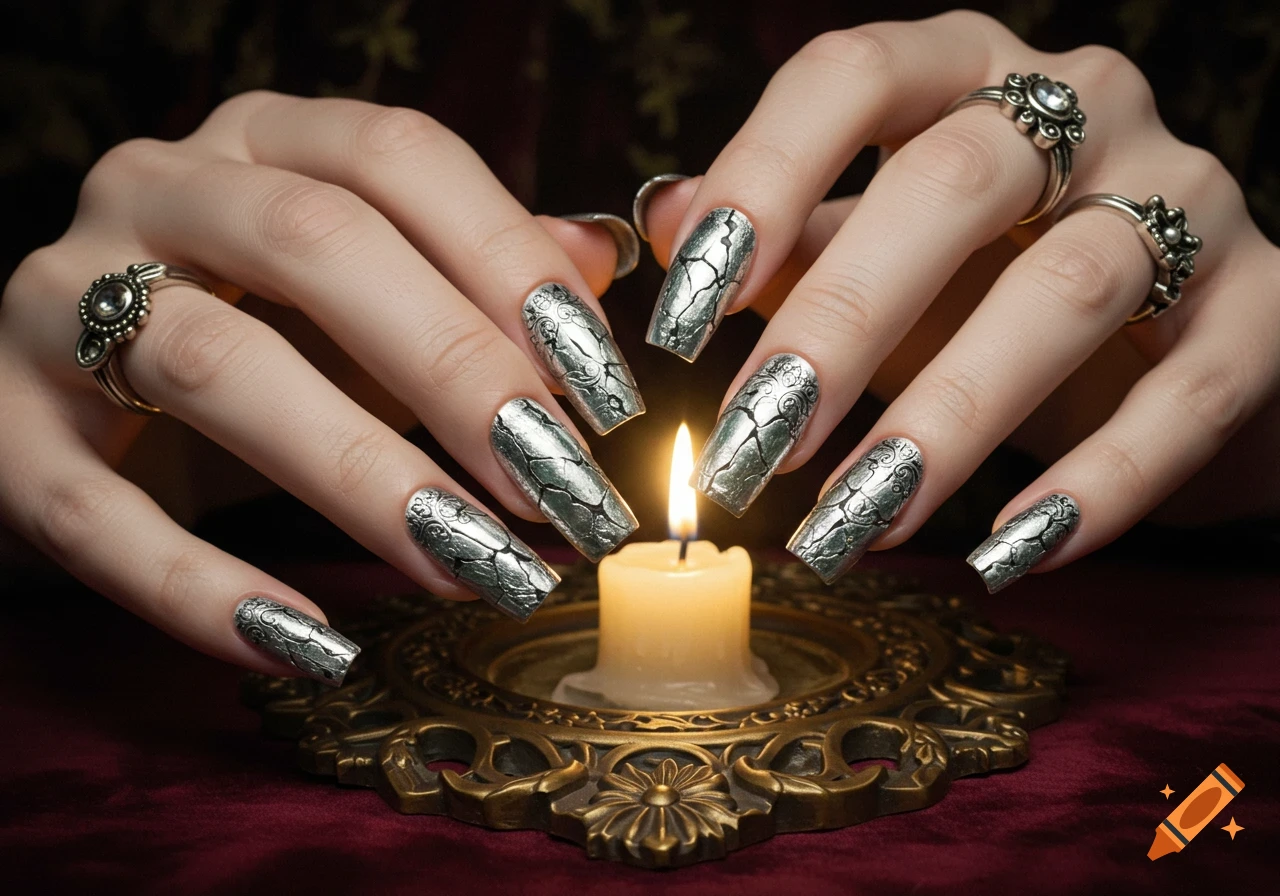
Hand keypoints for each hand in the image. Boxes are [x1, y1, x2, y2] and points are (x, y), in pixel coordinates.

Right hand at [0, 91, 643, 682]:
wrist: (73, 383)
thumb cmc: (259, 323)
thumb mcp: (372, 282)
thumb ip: (477, 264)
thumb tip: (596, 259)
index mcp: (264, 140)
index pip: (401, 160)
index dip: (513, 264)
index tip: (604, 389)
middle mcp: (156, 189)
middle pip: (320, 246)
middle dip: (460, 372)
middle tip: (559, 487)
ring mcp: (58, 300)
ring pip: (216, 368)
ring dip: (365, 478)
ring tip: (477, 566)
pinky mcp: (6, 429)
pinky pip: (96, 513)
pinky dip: (205, 589)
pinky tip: (317, 644)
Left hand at [635, 11, 1279, 590]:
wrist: (1170, 336)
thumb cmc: (993, 281)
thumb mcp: (881, 249)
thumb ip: (785, 235)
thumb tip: (662, 220)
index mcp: (967, 72)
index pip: (853, 77)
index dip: (760, 181)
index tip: (682, 314)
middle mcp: (1085, 109)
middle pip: (956, 185)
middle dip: (840, 324)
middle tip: (752, 447)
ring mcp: (1187, 198)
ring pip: (1067, 292)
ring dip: (947, 420)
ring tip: (851, 523)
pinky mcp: (1260, 311)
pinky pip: (1183, 395)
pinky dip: (1094, 485)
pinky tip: (1002, 557)